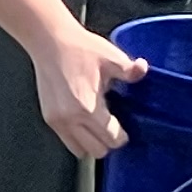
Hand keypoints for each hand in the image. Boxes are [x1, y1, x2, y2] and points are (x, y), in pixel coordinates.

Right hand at [32, 23, 145, 160]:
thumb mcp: (111, 58)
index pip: (111, 139)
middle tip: (114, 129)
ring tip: (99, 127)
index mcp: (87, 107)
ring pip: (79, 150)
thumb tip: (143, 70)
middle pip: (97, 151)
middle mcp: (69, 118)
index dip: (123, 137)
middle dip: (108, 142)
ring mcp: (56, 120)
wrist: (49, 41)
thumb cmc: (79, 48)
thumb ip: (130, 71)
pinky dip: (78, 137)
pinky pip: (66, 140)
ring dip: (92, 143)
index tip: (126, 130)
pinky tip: (86, 121)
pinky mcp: (48, 117)